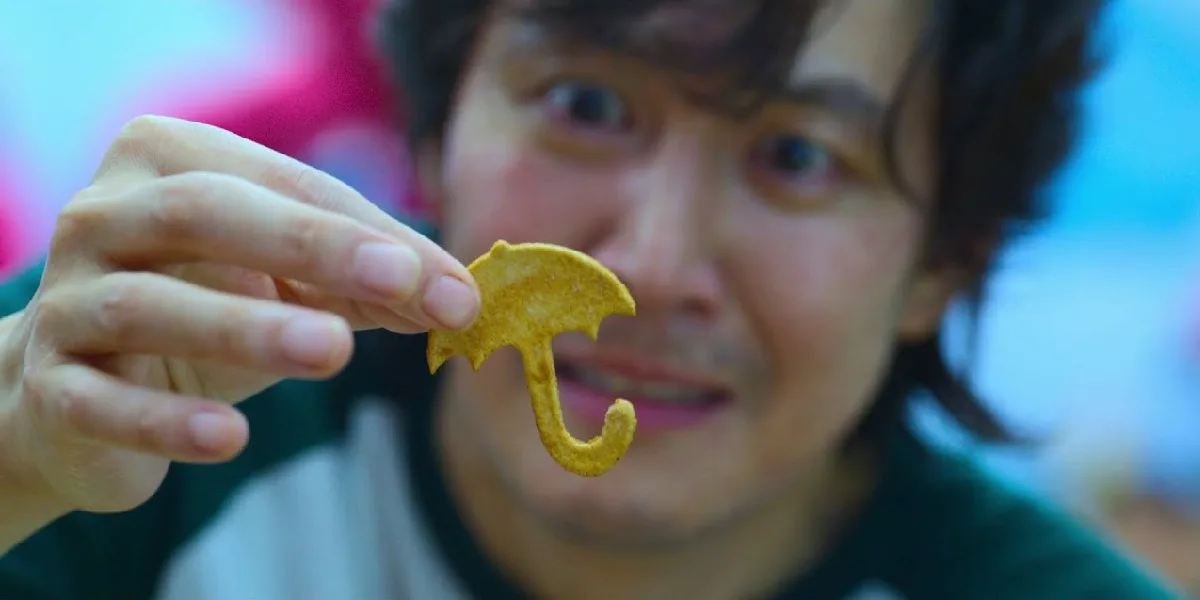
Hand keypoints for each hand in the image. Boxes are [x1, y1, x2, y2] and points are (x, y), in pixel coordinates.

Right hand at [0, 116, 477, 515]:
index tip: (450, 285)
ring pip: (148, 304)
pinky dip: (166, 420)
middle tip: (400, 284)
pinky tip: (230, 437)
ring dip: (246, 328)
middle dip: (310, 245)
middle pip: (204, 212)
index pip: (282, 184)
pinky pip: (101, 400)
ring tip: (332, 351)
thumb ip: (368, 284)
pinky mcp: (48, 385)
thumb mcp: (287, 285)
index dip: (367, 232)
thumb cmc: (202, 314)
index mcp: (168, 160)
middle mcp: (103, 214)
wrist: (80, 393)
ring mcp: (65, 299)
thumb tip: (460, 298)